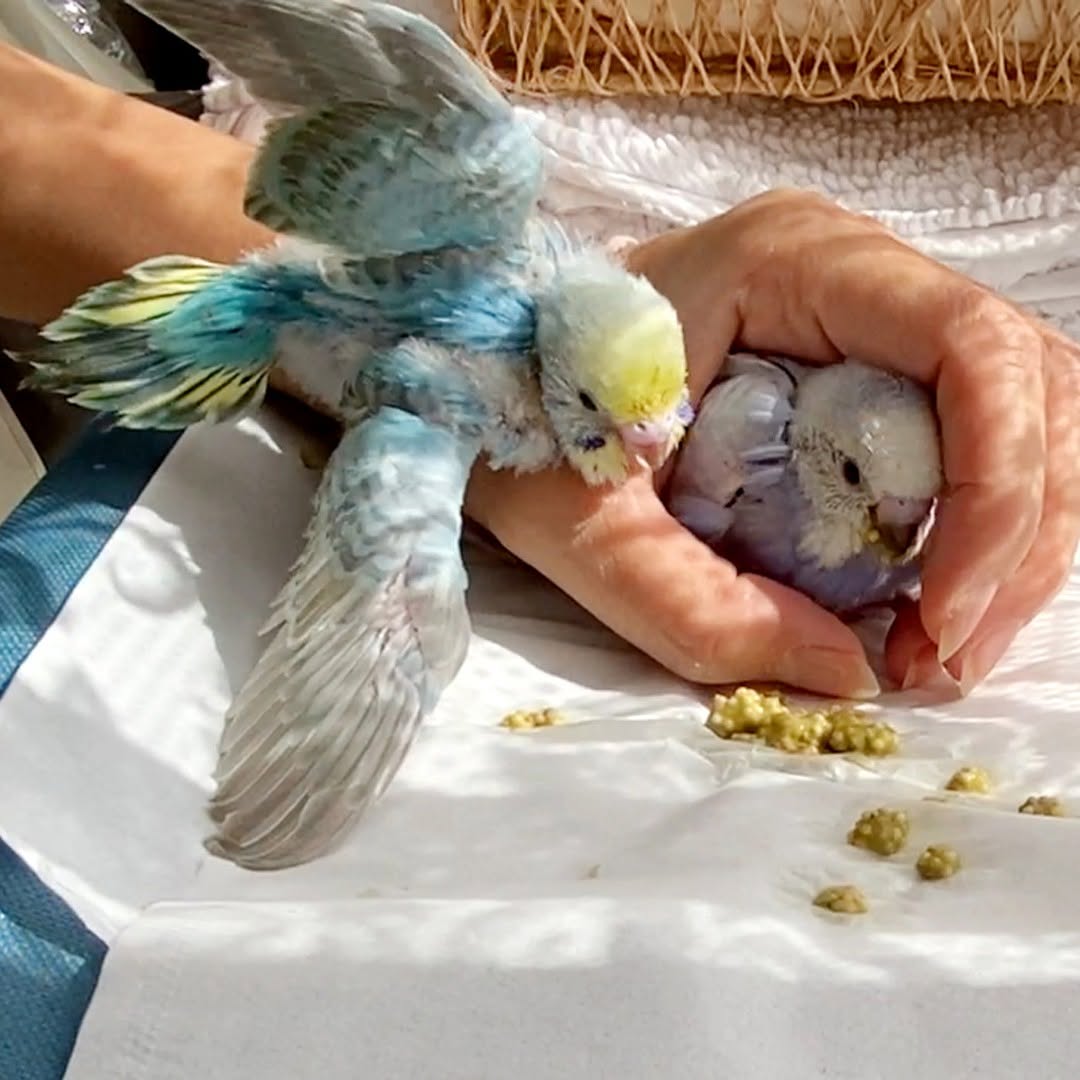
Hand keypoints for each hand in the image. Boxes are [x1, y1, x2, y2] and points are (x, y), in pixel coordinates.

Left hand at [465, 190, 1079, 697]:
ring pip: (1022, 415)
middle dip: (1017, 534)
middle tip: (947, 653)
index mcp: (791, 261)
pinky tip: (925, 602)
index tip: (943, 615)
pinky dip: (973, 532)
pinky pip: (968, 441)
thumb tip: (849, 670)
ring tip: (941, 644)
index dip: (996, 490)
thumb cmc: (512, 407)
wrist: (476, 362)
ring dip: (1013, 541)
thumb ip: (691, 605)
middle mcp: (853, 270)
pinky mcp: (859, 365)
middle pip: (1027, 386)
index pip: (968, 346)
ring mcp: (865, 314)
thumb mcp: (575, 519)